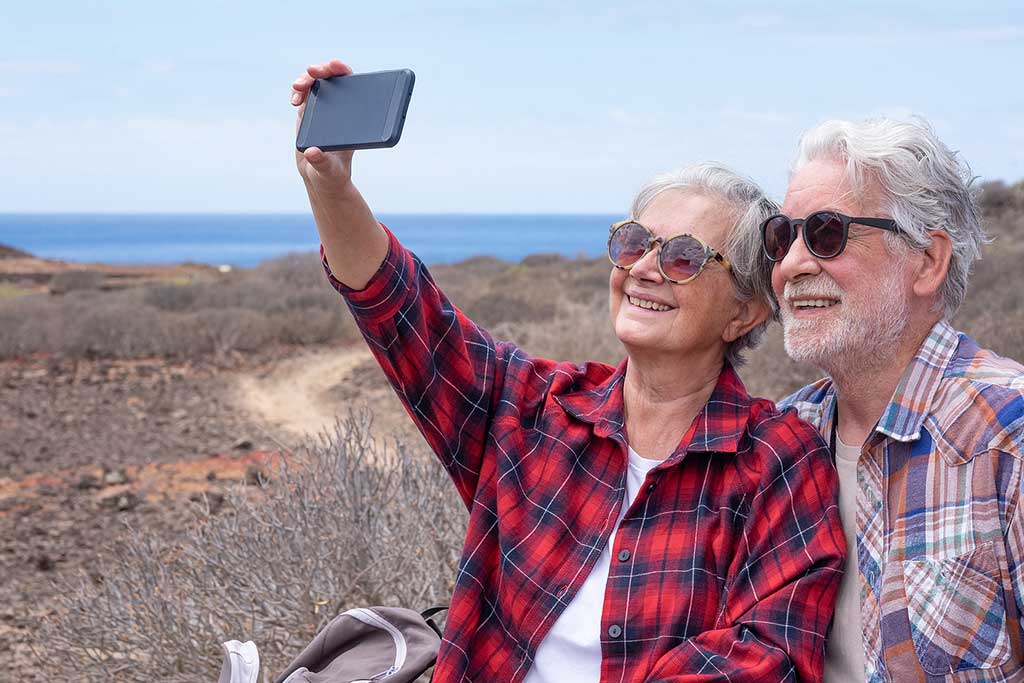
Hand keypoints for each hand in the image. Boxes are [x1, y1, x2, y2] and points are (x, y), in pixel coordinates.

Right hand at [291, 59, 355, 195]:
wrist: (321, 178)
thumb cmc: (332, 174)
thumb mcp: (329, 171)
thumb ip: (321, 162)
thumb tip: (311, 151)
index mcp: (351, 118)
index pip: (351, 86)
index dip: (343, 71)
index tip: (335, 66)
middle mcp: (338, 109)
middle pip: (331, 79)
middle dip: (321, 70)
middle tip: (311, 72)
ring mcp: (323, 110)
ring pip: (315, 84)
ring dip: (305, 80)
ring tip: (297, 89)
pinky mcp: (309, 114)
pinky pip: (304, 95)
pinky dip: (298, 92)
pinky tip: (294, 99)